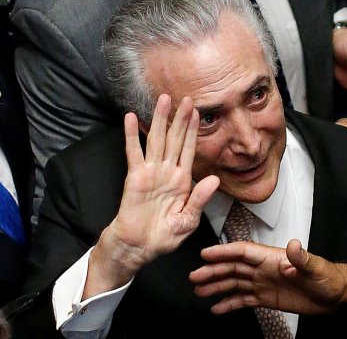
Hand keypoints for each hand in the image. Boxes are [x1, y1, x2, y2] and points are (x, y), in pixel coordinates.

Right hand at [84, 94, 219, 297]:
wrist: (138, 248)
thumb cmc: (162, 237)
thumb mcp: (187, 221)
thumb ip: (199, 199)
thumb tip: (214, 180)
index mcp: (182, 181)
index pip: (190, 150)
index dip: (194, 131)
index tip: (198, 113)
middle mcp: (167, 172)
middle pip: (175, 139)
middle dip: (181, 118)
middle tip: (187, 98)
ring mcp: (150, 172)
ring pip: (157, 139)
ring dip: (160, 119)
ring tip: (163, 100)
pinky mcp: (134, 176)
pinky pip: (133, 152)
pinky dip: (132, 134)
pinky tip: (131, 118)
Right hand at [190, 239, 346, 314]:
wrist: (335, 296)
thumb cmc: (326, 276)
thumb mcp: (315, 267)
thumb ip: (301, 258)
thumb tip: (293, 246)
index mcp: (270, 257)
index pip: (242, 252)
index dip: (223, 252)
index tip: (205, 254)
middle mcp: (263, 269)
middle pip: (232, 268)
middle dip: (213, 271)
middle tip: (194, 277)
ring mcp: (263, 283)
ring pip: (234, 283)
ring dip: (216, 286)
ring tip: (199, 292)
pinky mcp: (266, 299)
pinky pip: (243, 300)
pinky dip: (229, 303)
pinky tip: (217, 308)